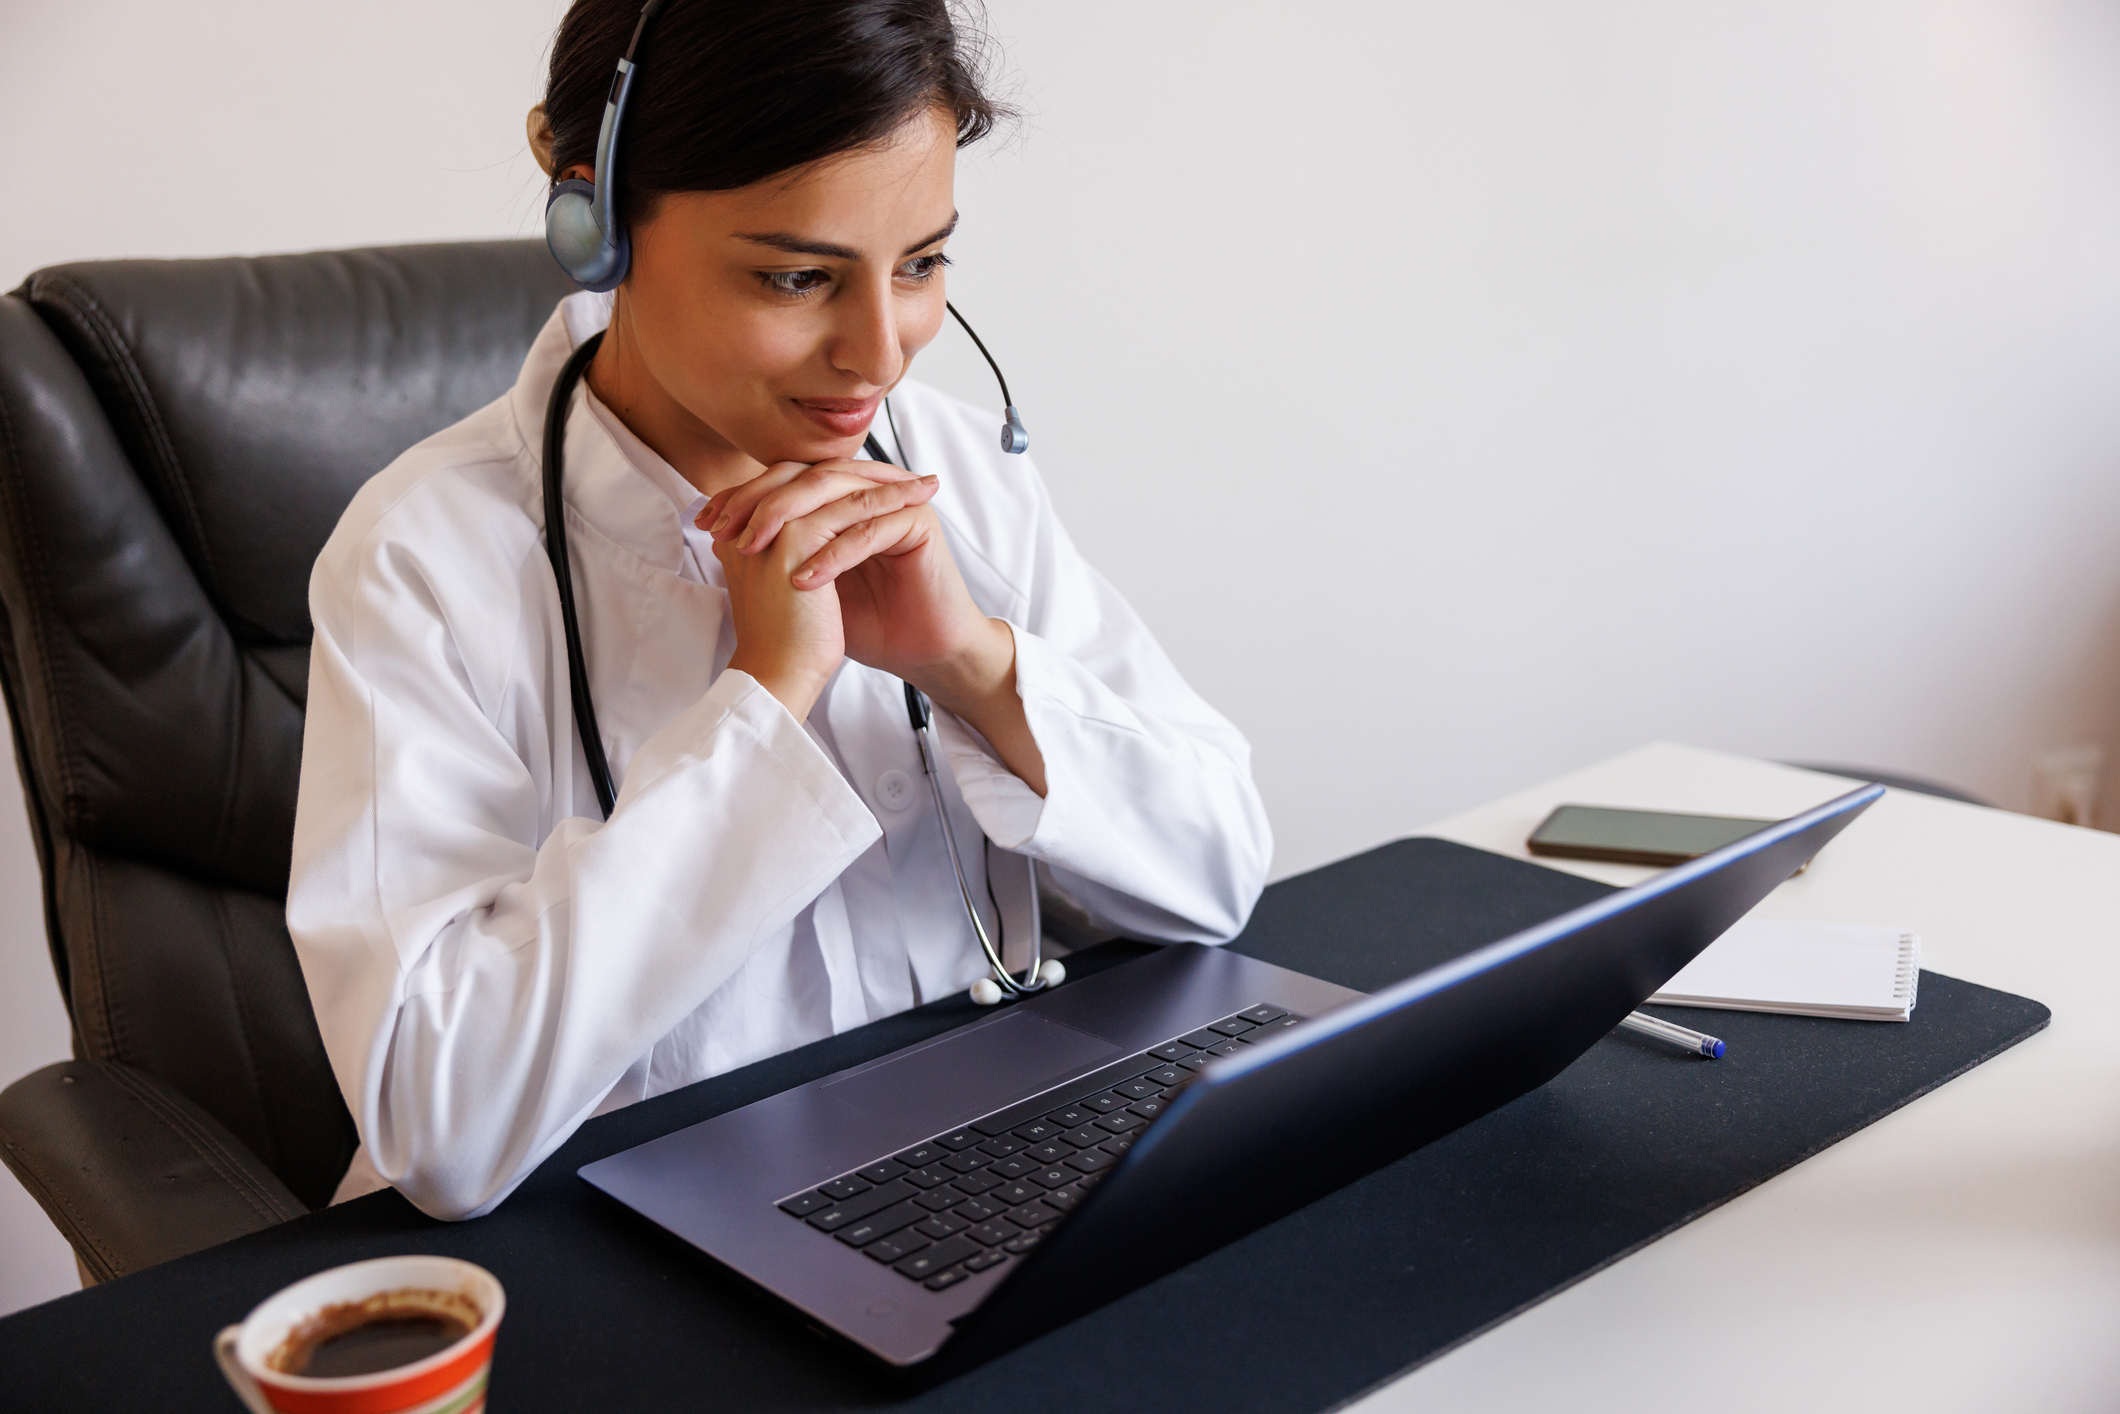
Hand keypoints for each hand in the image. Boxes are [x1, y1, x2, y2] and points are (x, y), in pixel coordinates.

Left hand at [702, 461, 1046, 792]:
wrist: (916, 651)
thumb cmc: (864, 620)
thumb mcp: (804, 577)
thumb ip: (772, 547)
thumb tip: (715, 526)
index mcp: (842, 495)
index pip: (788, 477)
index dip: (745, 496)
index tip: (707, 523)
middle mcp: (868, 489)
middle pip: (808, 476)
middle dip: (762, 503)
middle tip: (727, 531)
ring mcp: (896, 501)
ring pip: (835, 495)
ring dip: (789, 523)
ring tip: (755, 551)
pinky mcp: (920, 522)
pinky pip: (868, 531)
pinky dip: (833, 555)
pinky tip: (803, 580)